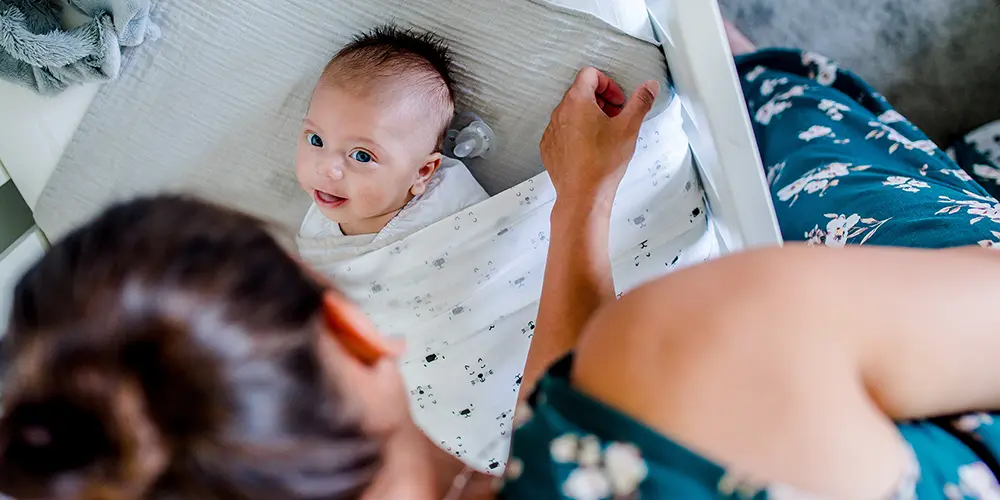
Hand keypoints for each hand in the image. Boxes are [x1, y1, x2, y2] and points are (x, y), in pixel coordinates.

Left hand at [541, 67, 658, 204]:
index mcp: (577, 101)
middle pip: (580, 92)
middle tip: (615, 116)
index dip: (608, 84)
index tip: (617, 100)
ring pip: (570, 112)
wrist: (583, 195)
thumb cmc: (602, 163)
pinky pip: (562, 131)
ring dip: (588, 116)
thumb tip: (649, 87)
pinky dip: (576, 133)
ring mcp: (551, 131)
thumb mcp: (629, 127)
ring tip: (604, 134)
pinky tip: (590, 148)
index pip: (589, 74)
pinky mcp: (549, 147)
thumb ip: (641, 102)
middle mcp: (560, 113)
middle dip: (601, 100)